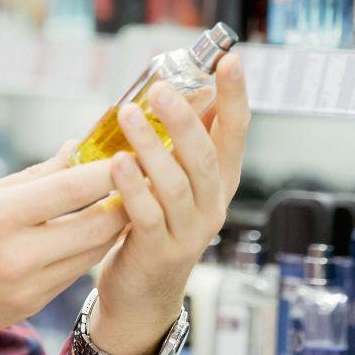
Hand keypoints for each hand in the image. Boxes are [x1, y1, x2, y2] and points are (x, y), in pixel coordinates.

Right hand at [0, 142, 127, 354]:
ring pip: (93, 253)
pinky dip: (87, 250)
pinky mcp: (31, 308)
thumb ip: (34, 176)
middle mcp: (18, 256)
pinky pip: (74, 273)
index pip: (74, 189)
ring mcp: (28, 288)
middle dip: (126, 200)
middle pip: (98, 226)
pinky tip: (90, 231)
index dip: (111, 169)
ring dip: (112, 227)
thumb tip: (75, 148)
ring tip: (122, 200)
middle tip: (140, 179)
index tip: (132, 151)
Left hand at [86, 53, 250, 354]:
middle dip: (185, 119)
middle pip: (206, 156)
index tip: (230, 60)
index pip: (236, 131)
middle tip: (162, 89)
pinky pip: (147, 215)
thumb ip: (181, 142)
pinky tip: (118, 164)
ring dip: (152, 146)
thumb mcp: (176, 180)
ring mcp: (189, 231)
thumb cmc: (157, 224)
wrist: (143, 294)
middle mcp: (212, 204)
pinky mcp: (160, 252)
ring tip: (128, 115)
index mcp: (219, 179)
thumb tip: (180, 85)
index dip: (235, 95)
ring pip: (176, 184)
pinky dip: (133, 188)